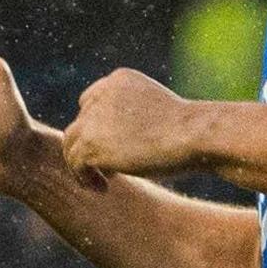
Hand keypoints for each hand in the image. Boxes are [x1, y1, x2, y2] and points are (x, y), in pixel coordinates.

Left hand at [63, 69, 202, 178]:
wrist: (195, 134)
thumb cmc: (189, 130)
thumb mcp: (157, 111)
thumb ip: (134, 116)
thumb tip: (121, 142)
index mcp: (120, 79)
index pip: (91, 101)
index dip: (98, 127)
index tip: (114, 147)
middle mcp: (102, 93)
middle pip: (80, 123)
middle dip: (90, 145)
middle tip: (108, 168)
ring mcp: (94, 117)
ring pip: (71, 143)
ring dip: (83, 164)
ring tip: (102, 181)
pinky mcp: (91, 142)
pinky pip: (74, 163)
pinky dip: (84, 178)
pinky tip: (103, 188)